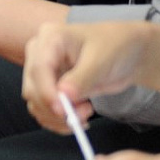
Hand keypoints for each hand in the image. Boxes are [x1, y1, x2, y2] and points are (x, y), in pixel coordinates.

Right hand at [21, 22, 153, 132]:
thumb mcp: (102, 60)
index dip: (47, 92)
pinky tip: (79, 118)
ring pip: (36, 103)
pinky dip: (58, 121)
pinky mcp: (48, 88)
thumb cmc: (115, 46)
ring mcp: (43, 72)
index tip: (62, 111)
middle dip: (55, 108)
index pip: (39, 68)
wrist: (126, 53)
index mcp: (50, 38)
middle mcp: (40, 54)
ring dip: (58, 117)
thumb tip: (64, 95)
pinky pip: (43, 111)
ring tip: (86, 113)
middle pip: (33, 88)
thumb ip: (83, 77)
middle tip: (83, 115)